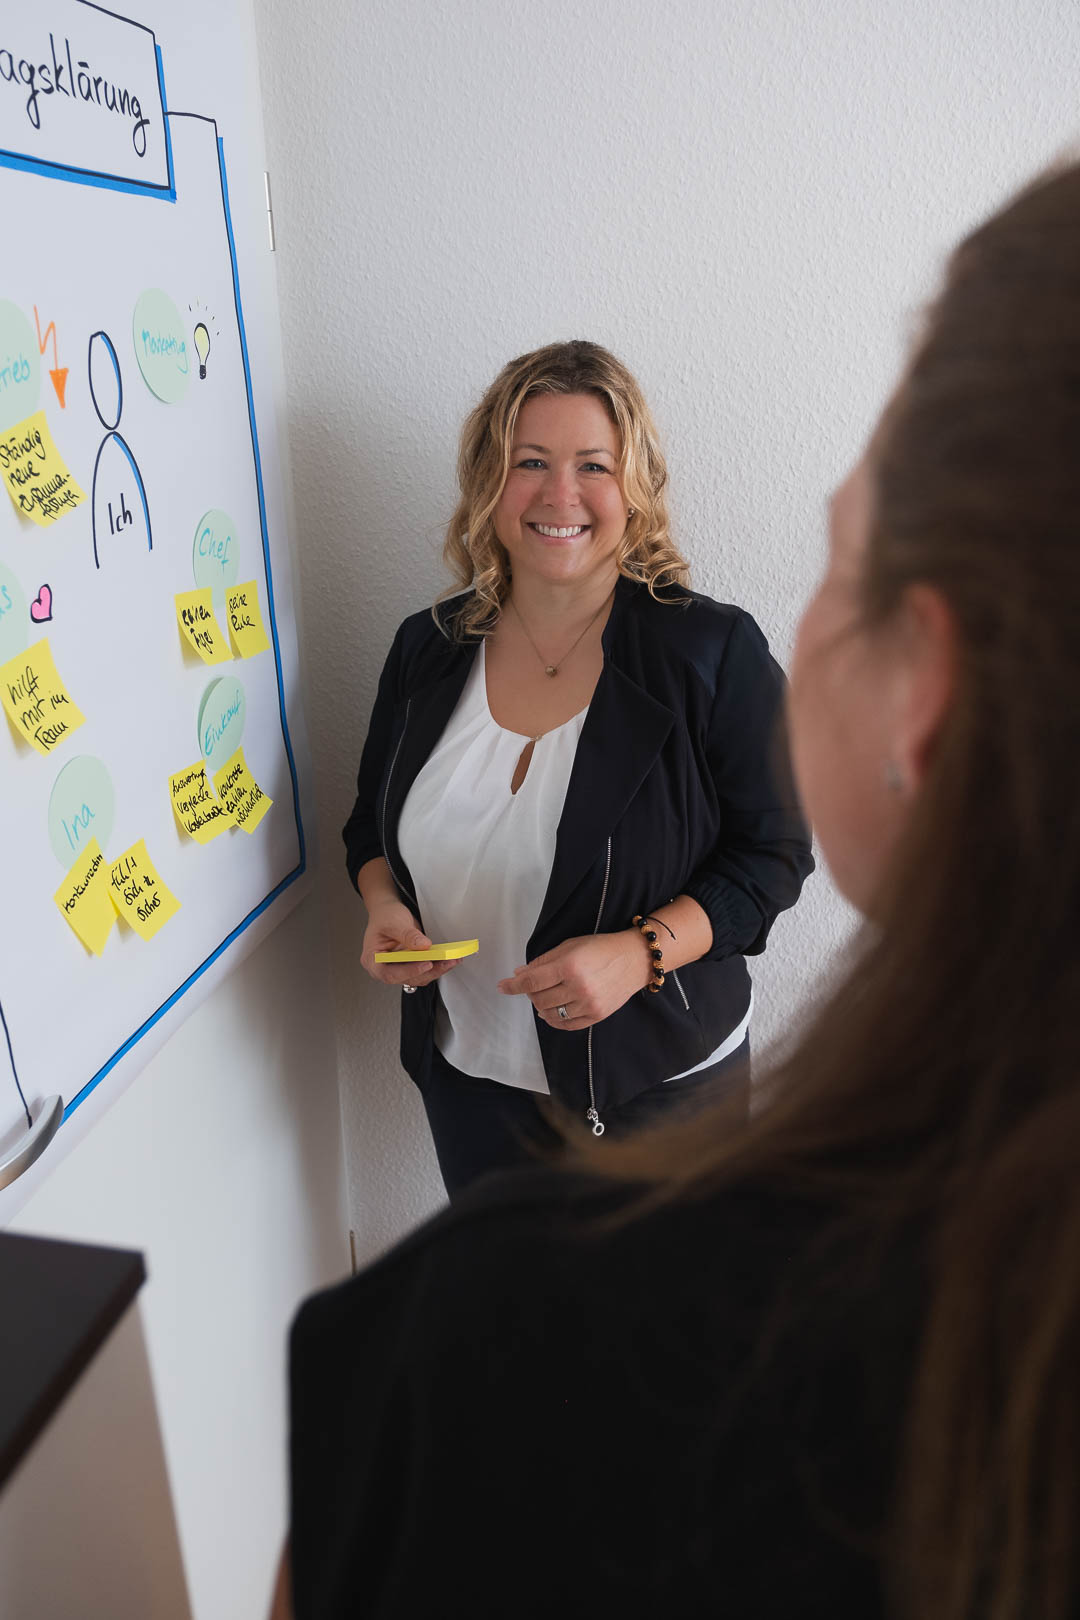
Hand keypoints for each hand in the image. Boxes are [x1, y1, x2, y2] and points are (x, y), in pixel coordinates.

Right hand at [360, 900, 458, 989]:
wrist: (387, 912)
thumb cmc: (383, 917)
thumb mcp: (393, 922)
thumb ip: (408, 935)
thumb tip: (424, 945)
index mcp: (373, 960)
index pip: (389, 973)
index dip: (408, 972)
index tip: (425, 964)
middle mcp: (385, 968)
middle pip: (407, 978)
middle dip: (429, 971)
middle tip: (446, 962)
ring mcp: (399, 968)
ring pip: (419, 977)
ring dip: (436, 970)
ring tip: (451, 960)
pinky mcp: (411, 966)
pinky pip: (424, 970)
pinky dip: (437, 965)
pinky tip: (447, 959)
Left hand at [497, 930, 650, 1030]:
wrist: (635, 959)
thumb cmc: (601, 948)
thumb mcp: (570, 946)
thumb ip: (543, 961)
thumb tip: (519, 974)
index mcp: (569, 966)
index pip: (532, 981)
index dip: (512, 986)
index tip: (502, 986)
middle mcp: (578, 987)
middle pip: (538, 999)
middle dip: (530, 993)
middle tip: (533, 985)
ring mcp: (588, 1004)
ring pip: (550, 1014)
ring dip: (541, 1006)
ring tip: (545, 996)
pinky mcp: (596, 1016)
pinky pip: (566, 1025)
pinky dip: (554, 1020)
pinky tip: (552, 1011)